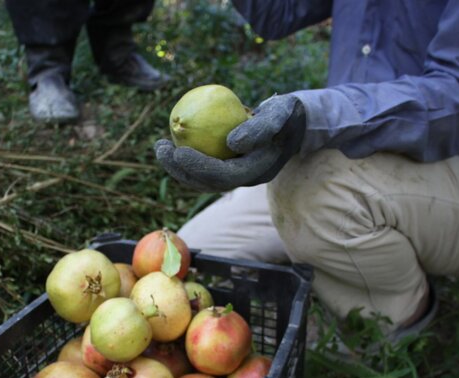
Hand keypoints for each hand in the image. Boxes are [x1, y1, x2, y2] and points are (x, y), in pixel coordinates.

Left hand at [154, 94, 305, 191]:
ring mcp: (239, 174)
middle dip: (180, 170)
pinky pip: (205, 166)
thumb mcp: (280, 113)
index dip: (197, 167)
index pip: (222, 176)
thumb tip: (231, 143)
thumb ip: (260, 128)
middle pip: (208, 183)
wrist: (298, 122)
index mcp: (258, 171)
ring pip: (204, 179)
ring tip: (160, 147)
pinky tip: (173, 141)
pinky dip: (187, 158)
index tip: (176, 150)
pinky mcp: (232, 166)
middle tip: (160, 148)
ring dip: (179, 167)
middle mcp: (247, 178)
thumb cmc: (288, 113)